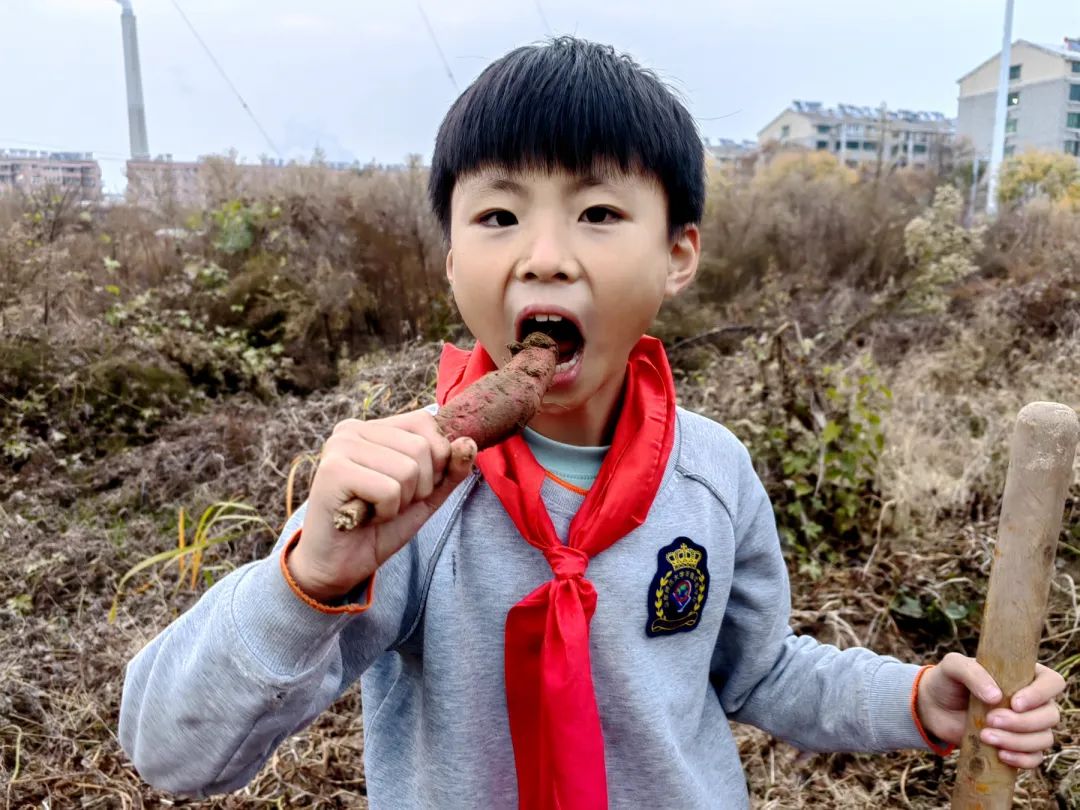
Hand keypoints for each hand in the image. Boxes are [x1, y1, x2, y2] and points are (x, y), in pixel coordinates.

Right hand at [288, 409, 476, 602]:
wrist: (338, 566)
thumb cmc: (379, 527)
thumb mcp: (425, 496)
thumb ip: (450, 469)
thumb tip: (469, 442)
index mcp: (373, 427)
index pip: (426, 423)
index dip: (434, 461)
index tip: (408, 487)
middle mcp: (352, 429)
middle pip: (422, 448)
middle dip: (419, 487)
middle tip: (388, 503)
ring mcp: (340, 447)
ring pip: (409, 469)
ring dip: (401, 502)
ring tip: (375, 510)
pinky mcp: (333, 470)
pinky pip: (389, 489)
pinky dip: (385, 513)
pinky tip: (363, 517)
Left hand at [917, 652, 1065, 768]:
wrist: (934, 706)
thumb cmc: (948, 680)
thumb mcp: (953, 666)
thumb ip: (972, 672)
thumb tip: (995, 696)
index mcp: (1025, 675)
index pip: (1053, 682)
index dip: (1041, 694)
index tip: (1015, 702)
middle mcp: (1033, 700)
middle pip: (1050, 715)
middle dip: (1022, 722)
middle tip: (991, 719)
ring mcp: (1028, 725)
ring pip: (1044, 738)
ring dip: (1018, 741)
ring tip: (985, 736)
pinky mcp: (1018, 746)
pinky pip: (1035, 758)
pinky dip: (1022, 759)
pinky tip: (1000, 754)